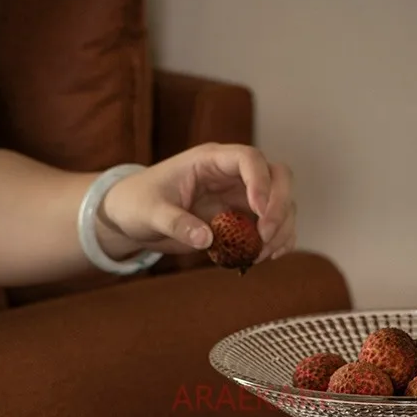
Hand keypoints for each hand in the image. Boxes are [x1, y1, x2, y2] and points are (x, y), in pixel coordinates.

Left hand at [101, 143, 295, 262]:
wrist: (134, 216)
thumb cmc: (138, 203)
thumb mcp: (149, 212)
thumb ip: (175, 223)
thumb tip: (206, 238)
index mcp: (211, 161)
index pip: (249, 159)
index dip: (261, 182)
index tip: (259, 212)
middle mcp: (232, 176)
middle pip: (278, 176)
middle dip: (280, 206)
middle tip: (265, 236)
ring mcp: (241, 197)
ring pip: (282, 204)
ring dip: (281, 229)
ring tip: (260, 255)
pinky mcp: (242, 220)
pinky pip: (273, 226)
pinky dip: (278, 242)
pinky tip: (265, 257)